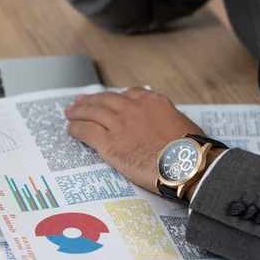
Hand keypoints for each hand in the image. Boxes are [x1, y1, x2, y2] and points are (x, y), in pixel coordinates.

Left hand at [65, 88, 224, 195]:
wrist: (185, 164)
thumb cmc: (189, 150)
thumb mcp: (182, 123)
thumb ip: (166, 119)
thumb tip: (164, 125)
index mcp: (152, 101)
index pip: (128, 94)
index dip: (114, 97)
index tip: (108, 100)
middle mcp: (133, 108)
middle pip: (105, 99)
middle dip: (91, 100)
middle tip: (81, 101)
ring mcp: (119, 124)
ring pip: (92, 112)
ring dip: (78, 112)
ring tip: (70, 113)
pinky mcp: (109, 142)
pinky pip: (86, 131)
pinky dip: (76, 129)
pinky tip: (71, 129)